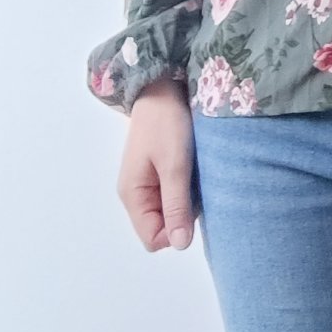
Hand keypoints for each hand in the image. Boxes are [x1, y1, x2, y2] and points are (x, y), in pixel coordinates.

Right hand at [117, 77, 196, 252]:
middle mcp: (137, 194)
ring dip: (189, 201)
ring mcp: (148, 183)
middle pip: (163, 227)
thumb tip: (180, 244)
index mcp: (133, 195)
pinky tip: (197, 170)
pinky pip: (176, 194)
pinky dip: (189, 188)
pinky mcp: (160, 172)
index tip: (192, 206)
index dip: (175, 231)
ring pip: (172, 211)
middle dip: (183, 215)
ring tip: (198, 175)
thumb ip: (176, 205)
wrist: (163, 87)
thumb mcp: (174, 165)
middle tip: (196, 187)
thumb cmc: (167, 123)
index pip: (153, 239)